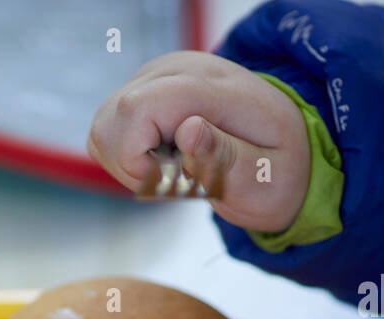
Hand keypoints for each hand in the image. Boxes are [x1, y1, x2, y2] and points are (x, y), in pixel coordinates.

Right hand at [87, 51, 310, 232]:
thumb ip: (226, 156)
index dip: (139, 161)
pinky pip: (107, 132)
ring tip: (175, 171)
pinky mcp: (141, 93)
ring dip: (130, 165)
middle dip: (135, 168)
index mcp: (211, 84)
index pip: (137, 110)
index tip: (175, 183)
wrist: (280, 152)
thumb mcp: (264, 176)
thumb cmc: (276, 169)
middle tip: (180, 181)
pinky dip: (127, 159)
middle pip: (113, 120)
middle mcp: (176, 70)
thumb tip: (188, 130)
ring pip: (103, 128)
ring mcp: (155, 78)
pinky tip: (163, 162)